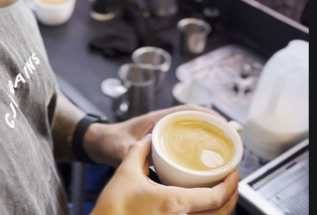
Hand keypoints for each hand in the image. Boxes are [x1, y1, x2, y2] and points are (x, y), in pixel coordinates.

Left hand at [84, 105, 225, 166]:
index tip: (224, 123)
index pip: (188, 110)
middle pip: (195, 118)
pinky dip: (197, 144)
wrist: (100, 141)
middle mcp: (163, 122)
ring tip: (224, 148)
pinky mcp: (162, 140)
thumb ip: (134, 152)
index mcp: (158, 118)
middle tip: (231, 139)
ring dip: (208, 134)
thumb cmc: (111, 140)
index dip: (208, 115)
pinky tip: (203, 159)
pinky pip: (185, 138)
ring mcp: (164, 130)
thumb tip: (150, 162)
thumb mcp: (122, 147)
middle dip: (215, 125)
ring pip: (192, 128)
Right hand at [91, 135, 239, 214]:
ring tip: (220, 191)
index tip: (234, 173)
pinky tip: (202, 205)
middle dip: (231, 196)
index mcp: (175, 204)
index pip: (215, 197)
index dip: (230, 185)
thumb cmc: (112, 208)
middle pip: (221, 213)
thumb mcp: (125, 172)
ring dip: (221, 208)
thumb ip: (139, 151)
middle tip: (231, 180)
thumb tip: (150, 139)